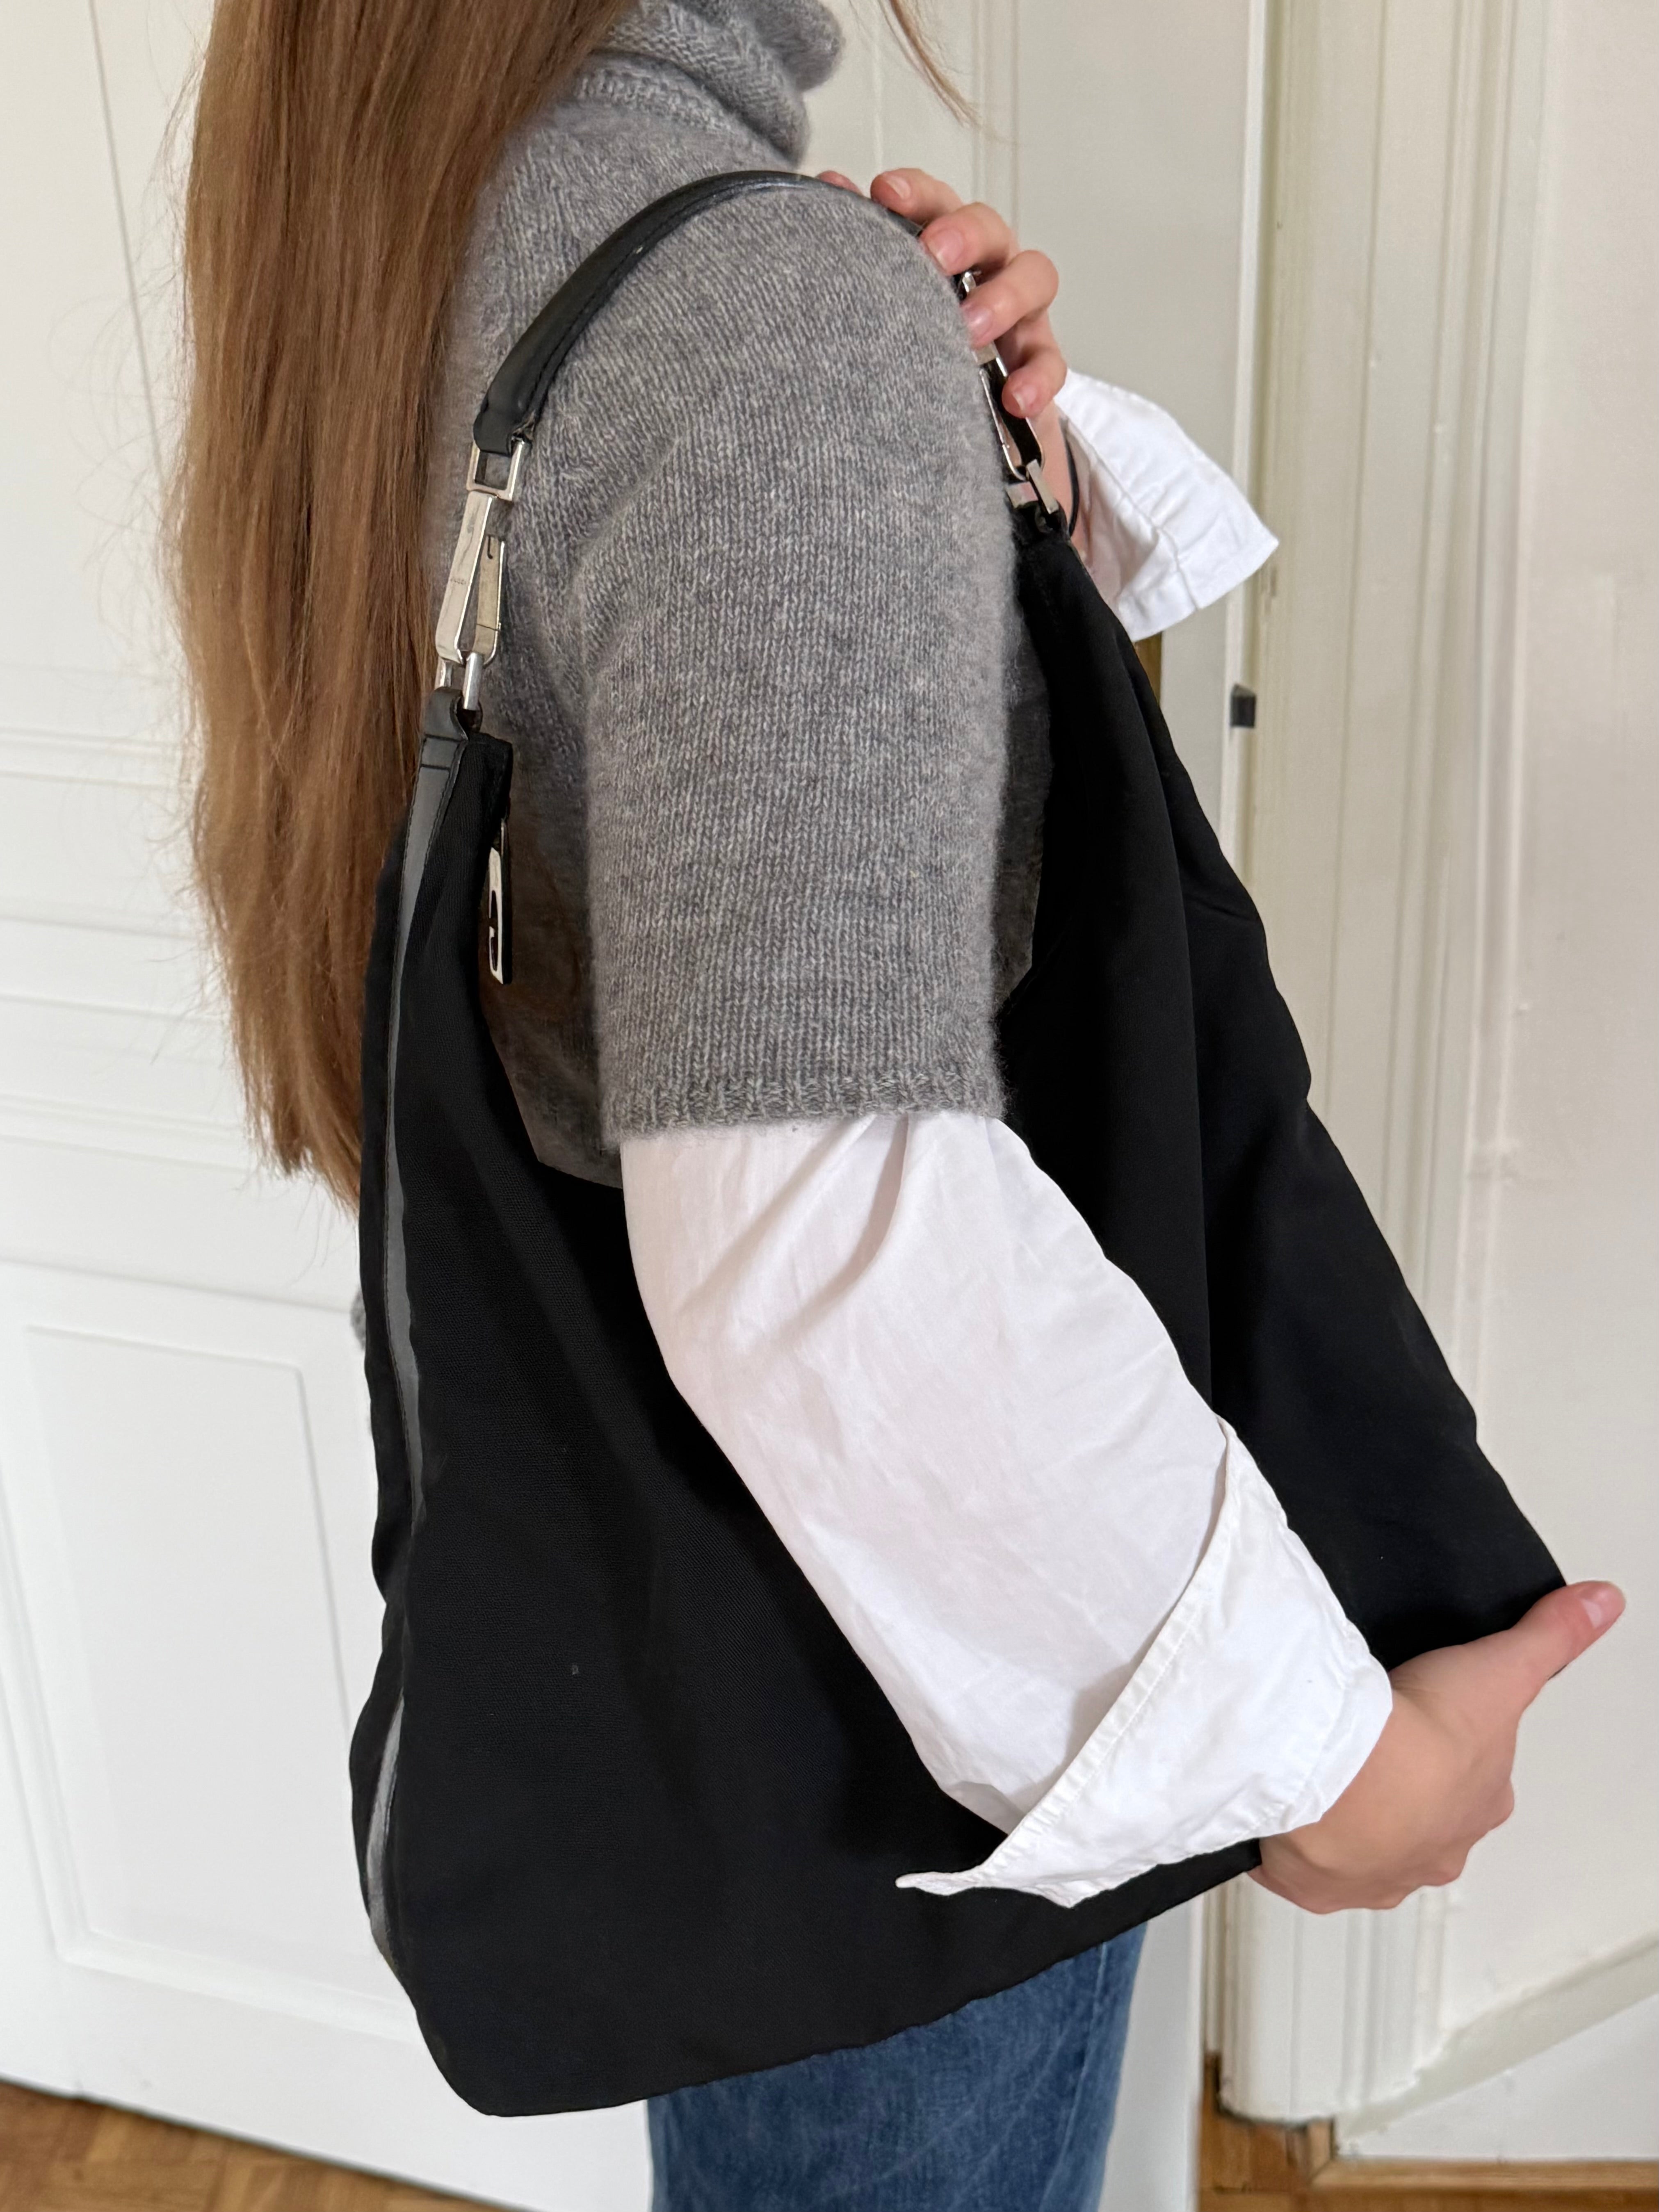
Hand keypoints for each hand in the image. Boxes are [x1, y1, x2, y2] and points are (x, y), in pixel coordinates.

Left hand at [819, 166, 1077, 541]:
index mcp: (944, 243)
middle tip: (934, 254)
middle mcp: (986, 266)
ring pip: (1034, 279)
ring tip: (970, 329)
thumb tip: (827, 185)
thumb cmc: (913, 343)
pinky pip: (1050, 362)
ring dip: (1003, 298)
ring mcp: (1019, 311)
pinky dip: (1037, 377)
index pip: (935, 202)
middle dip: (963, 235)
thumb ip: (861, 248)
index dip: (915, 192)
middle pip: (990, 228)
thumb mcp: (885, 301)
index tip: (884, 193)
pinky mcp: (1038, 362)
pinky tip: (1015, 399)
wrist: (953, 421)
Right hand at [1253, 1580, 1623, 1913]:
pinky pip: (1308, 1870)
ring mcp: (1376, 1873)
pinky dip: (1297, 1847)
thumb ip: (1552, 1634)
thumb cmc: (1424, 1733)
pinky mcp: (1318, 1885)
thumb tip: (1603, 1605)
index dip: (1453, 1751)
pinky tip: (1290, 1808)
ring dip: (1350, 1818)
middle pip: (1423, 1819)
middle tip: (1372, 1744)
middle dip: (1402, 1790)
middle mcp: (1433, 1850)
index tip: (1426, 1722)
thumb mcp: (1504, 1667)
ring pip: (1366, 1847)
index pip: (1475, 1781)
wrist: (1351, 1777)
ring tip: (1327, 1773)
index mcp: (1476, 1808)